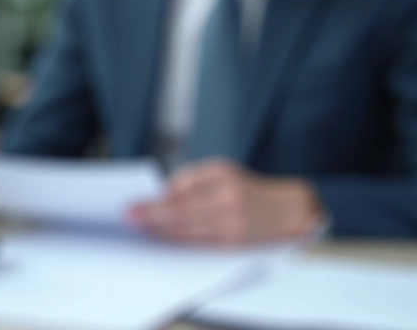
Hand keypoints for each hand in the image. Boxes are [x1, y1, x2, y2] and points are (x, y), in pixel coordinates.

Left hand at [128, 159, 321, 245]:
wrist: (286, 209)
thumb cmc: (248, 188)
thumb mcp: (225, 172)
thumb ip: (194, 180)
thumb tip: (162, 196)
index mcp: (223, 176)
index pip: (182, 189)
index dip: (156, 200)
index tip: (134, 205)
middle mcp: (228, 199)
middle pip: (182, 211)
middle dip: (152, 216)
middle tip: (130, 218)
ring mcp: (232, 223)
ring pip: (188, 230)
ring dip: (162, 231)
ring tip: (143, 229)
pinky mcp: (233, 243)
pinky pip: (199, 243)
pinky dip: (179, 241)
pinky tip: (165, 239)